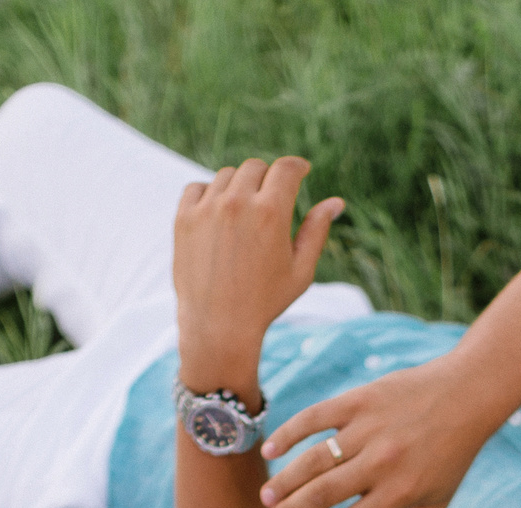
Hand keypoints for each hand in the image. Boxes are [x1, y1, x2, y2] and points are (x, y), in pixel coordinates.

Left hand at [173, 157, 345, 381]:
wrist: (218, 327)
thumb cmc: (266, 302)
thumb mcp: (301, 270)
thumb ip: (317, 231)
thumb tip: (336, 202)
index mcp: (272, 213)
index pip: (286, 168)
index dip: (297, 166)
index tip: (300, 171)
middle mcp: (238, 204)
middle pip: (256, 167)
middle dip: (267, 179)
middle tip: (270, 200)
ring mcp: (207, 209)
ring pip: (227, 176)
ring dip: (239, 187)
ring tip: (245, 214)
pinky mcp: (183, 219)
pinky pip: (198, 188)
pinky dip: (210, 194)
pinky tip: (219, 215)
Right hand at [258, 349, 505, 507]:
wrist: (467, 394)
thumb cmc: (450, 456)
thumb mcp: (435, 502)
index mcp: (401, 493)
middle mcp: (383, 462)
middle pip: (324, 495)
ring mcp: (370, 429)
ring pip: (314, 460)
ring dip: (285, 481)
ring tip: (268, 497)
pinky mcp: (360, 400)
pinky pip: (314, 418)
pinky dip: (289, 434)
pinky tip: (270, 451)